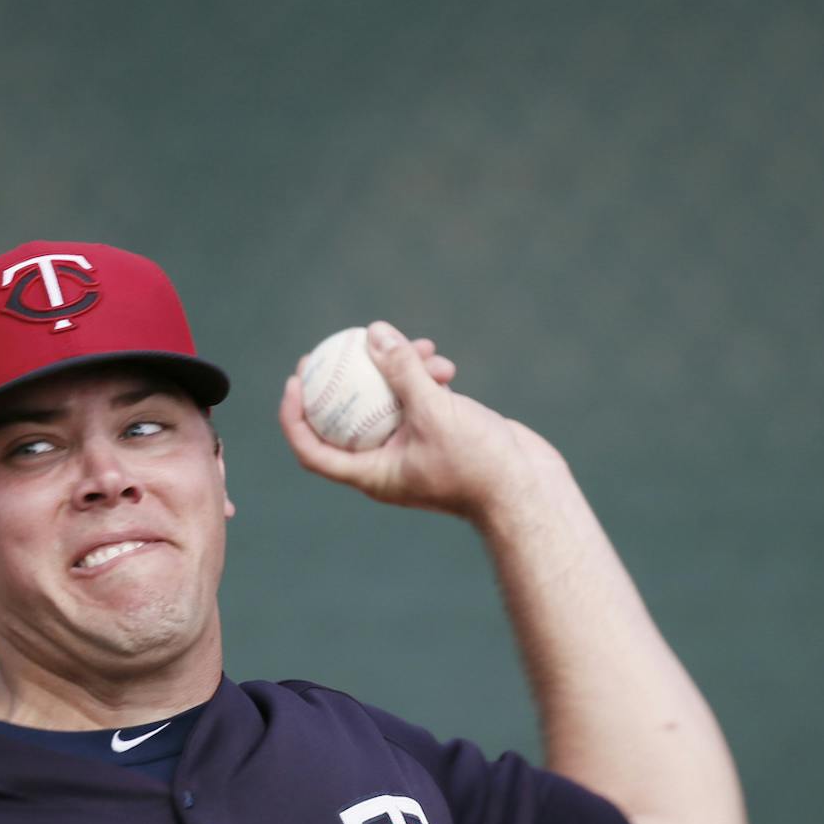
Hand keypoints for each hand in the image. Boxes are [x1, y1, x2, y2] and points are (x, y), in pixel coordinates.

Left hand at [278, 321, 561, 521]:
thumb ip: (402, 372)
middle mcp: (387, 463)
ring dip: (403, 370)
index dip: (295, 416)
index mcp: (372, 473)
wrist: (528, 489)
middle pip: (348, 418)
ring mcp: (414, 449)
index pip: (313, 450)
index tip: (297, 379)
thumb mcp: (435, 411)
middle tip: (337, 345)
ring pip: (390, 402)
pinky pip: (420, 401)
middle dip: (346, 378)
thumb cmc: (479, 464)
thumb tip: (373, 333)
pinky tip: (445, 363)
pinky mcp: (440, 435)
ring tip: (425, 348)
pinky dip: (427, 380)